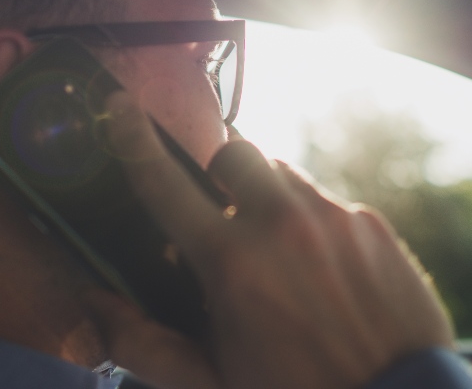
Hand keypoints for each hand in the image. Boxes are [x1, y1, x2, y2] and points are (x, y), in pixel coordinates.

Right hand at [87, 92, 454, 388]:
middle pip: (234, 153)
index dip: (134, 141)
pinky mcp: (374, 226)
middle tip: (224, 225)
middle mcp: (284, 225)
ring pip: (285, 177)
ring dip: (269, 203)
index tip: (120, 109)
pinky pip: (329, 205)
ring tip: (279, 260)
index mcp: (232, 263)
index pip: (164, 184)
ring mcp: (335, 219)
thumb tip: (97, 305)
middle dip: (219, 178)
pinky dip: (314, 228)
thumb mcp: (209, 383)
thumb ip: (144, 343)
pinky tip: (323, 278)